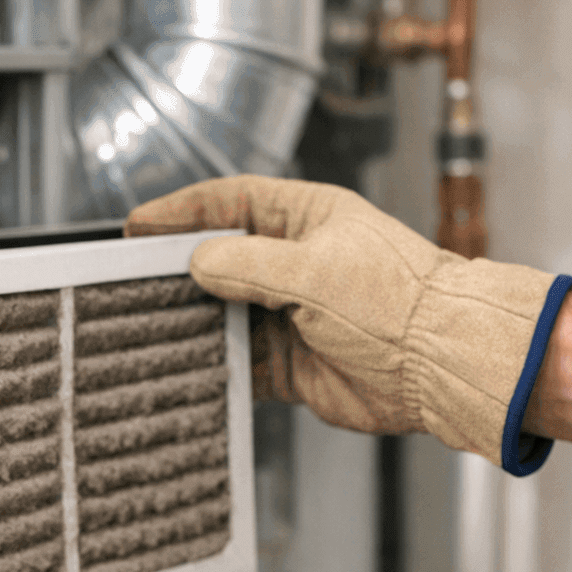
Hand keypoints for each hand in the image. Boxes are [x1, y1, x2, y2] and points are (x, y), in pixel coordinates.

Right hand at [126, 176, 567, 470]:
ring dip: (191, 325)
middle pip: (221, 262)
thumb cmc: (398, 302)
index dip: (182, 211)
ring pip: (224, 316)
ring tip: (147, 328)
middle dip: (178, 273)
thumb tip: (197, 265)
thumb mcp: (312, 270)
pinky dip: (213, 368)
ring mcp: (293, 316)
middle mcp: (298, 265)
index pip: (231, 203)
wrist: (441, 365)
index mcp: (308, 219)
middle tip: (130, 282)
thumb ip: (245, 265)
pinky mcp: (293, 365)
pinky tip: (186, 369)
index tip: (137, 225)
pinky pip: (239, 363)